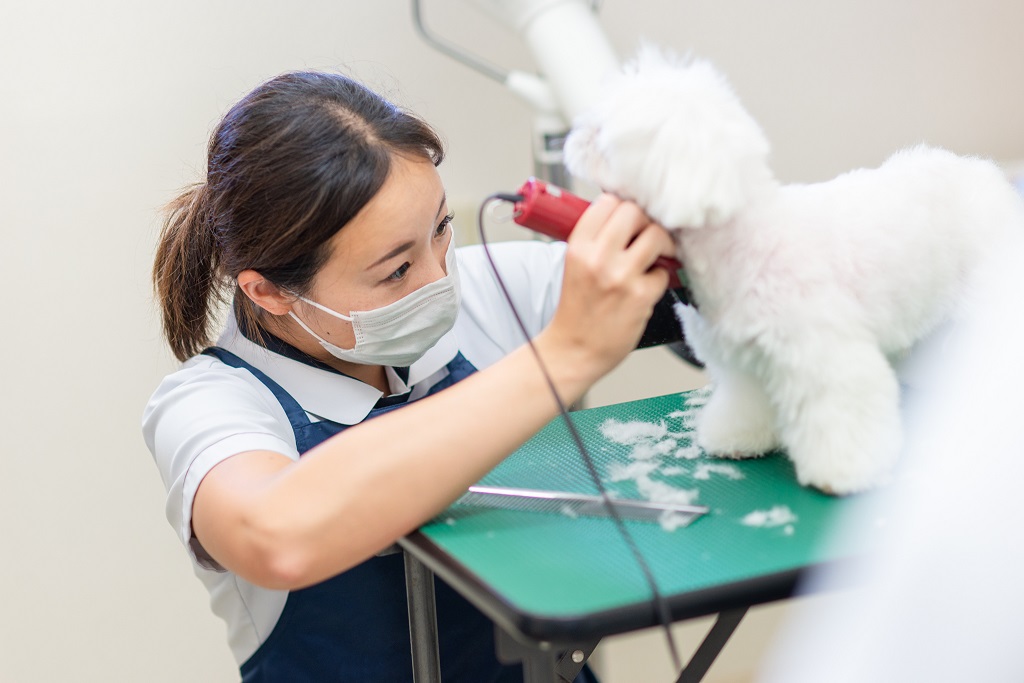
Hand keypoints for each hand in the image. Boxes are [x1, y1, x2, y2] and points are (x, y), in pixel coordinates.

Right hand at [541, 194, 675, 387]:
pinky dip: (659, 279)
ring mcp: (621, 276)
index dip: (624, 206)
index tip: (630, 218)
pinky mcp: (640, 296)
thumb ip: (596, 240)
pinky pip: (664, 273)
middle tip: (646, 235)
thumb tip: (627, 215)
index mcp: (578, 247)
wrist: (574, 350)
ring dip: (662, 244)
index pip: (607, 202)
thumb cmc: (576, 310)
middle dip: (646, 221)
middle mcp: (598, 257)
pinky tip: (646, 287)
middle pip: (635, 212)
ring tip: (654, 257)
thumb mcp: (575, 265)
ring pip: (657, 236)